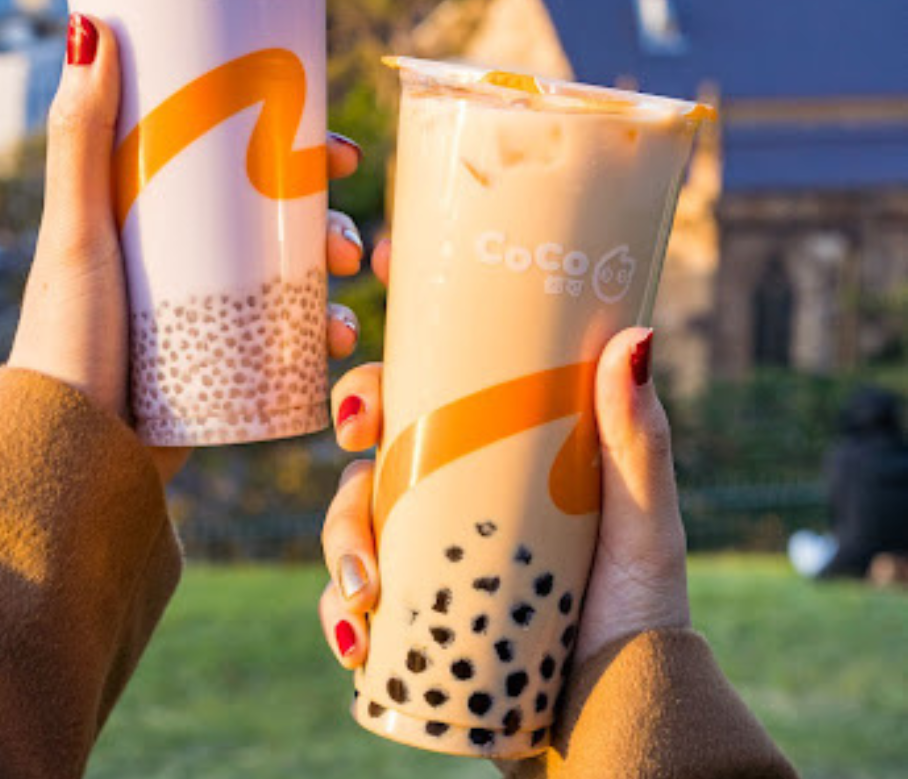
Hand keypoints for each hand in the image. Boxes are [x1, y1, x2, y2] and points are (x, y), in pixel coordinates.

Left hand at [9, 14, 365, 484]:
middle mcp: (187, 256)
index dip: (298, 149)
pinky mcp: (222, 360)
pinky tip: (334, 343)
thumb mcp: (79, 231)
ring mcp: (207, 308)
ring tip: (344, 303)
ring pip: (291, 277)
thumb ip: (80, 139)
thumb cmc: (66, 336)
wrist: (71, 452)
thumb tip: (90, 25)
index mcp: (156, 214)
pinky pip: (286, 337)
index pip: (240, 159)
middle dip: (329, 224)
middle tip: (349, 244)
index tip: (338, 152)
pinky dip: (318, 335)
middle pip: (278, 219)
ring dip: (332, 281)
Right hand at [317, 241, 689, 734]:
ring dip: (339, 537)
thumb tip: (638, 333)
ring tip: (365, 588)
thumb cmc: (637, 605)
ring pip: (351, 512)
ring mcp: (424, 547)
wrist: (616, 713)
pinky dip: (338, 613)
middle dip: (353, 418)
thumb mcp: (639, 516)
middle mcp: (452, 489)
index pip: (440, 372)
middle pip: (379, 430)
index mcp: (498, 448)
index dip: (403, 320)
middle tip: (356, 430)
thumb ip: (637, 437)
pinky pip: (348, 599)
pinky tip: (355, 636)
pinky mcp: (408, 609)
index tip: (379, 264)